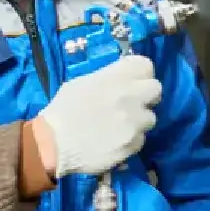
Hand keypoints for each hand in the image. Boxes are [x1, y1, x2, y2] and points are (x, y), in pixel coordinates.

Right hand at [33, 55, 161, 177]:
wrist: (52, 144)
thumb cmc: (62, 111)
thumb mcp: (81, 83)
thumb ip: (107, 79)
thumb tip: (121, 78)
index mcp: (115, 78)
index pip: (146, 66)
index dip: (141, 73)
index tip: (134, 81)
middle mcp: (129, 96)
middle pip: (156, 89)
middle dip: (147, 96)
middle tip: (133, 104)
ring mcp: (134, 121)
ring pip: (150, 117)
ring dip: (138, 121)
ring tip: (119, 127)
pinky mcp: (133, 143)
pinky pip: (141, 139)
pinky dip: (131, 140)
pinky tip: (114, 142)